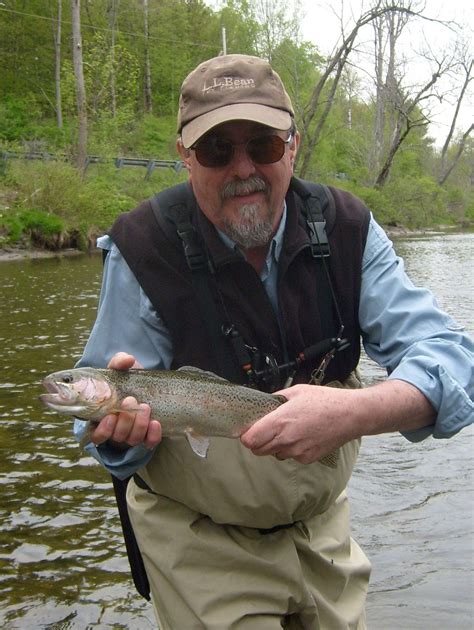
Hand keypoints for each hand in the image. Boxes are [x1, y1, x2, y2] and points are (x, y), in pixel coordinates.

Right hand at [90, 352, 161, 449]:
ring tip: (145, 407)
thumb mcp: (120, 369)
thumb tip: (128, 359)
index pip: (97, 435)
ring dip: (139, 425)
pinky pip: (150, 442)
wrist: (146, 386)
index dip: (103, 430)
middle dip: (125, 420)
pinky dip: (153, 435)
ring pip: (133, 440)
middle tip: (131, 400)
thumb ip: (119, 362)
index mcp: (103, 418)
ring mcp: (133, 434)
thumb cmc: (126, 380)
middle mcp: (116, 430)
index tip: (110, 416)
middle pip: (117, 436)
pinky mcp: (148, 436)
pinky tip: (156, 422)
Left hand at [240, 379, 434, 463]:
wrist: (351, 415)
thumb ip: (275, 400)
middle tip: (264, 429)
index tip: (249, 428)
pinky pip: (290, 456)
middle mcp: (286, 440)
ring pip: (274, 454)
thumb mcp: (296, 391)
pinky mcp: (307, 459)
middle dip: (257, 441)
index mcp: (280, 422)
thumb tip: (262, 405)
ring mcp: (297, 452)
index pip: (249, 440)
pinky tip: (302, 435)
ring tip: (288, 430)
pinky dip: (290, 449)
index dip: (246, 435)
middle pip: (258, 450)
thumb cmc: (324, 400)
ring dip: (274, 445)